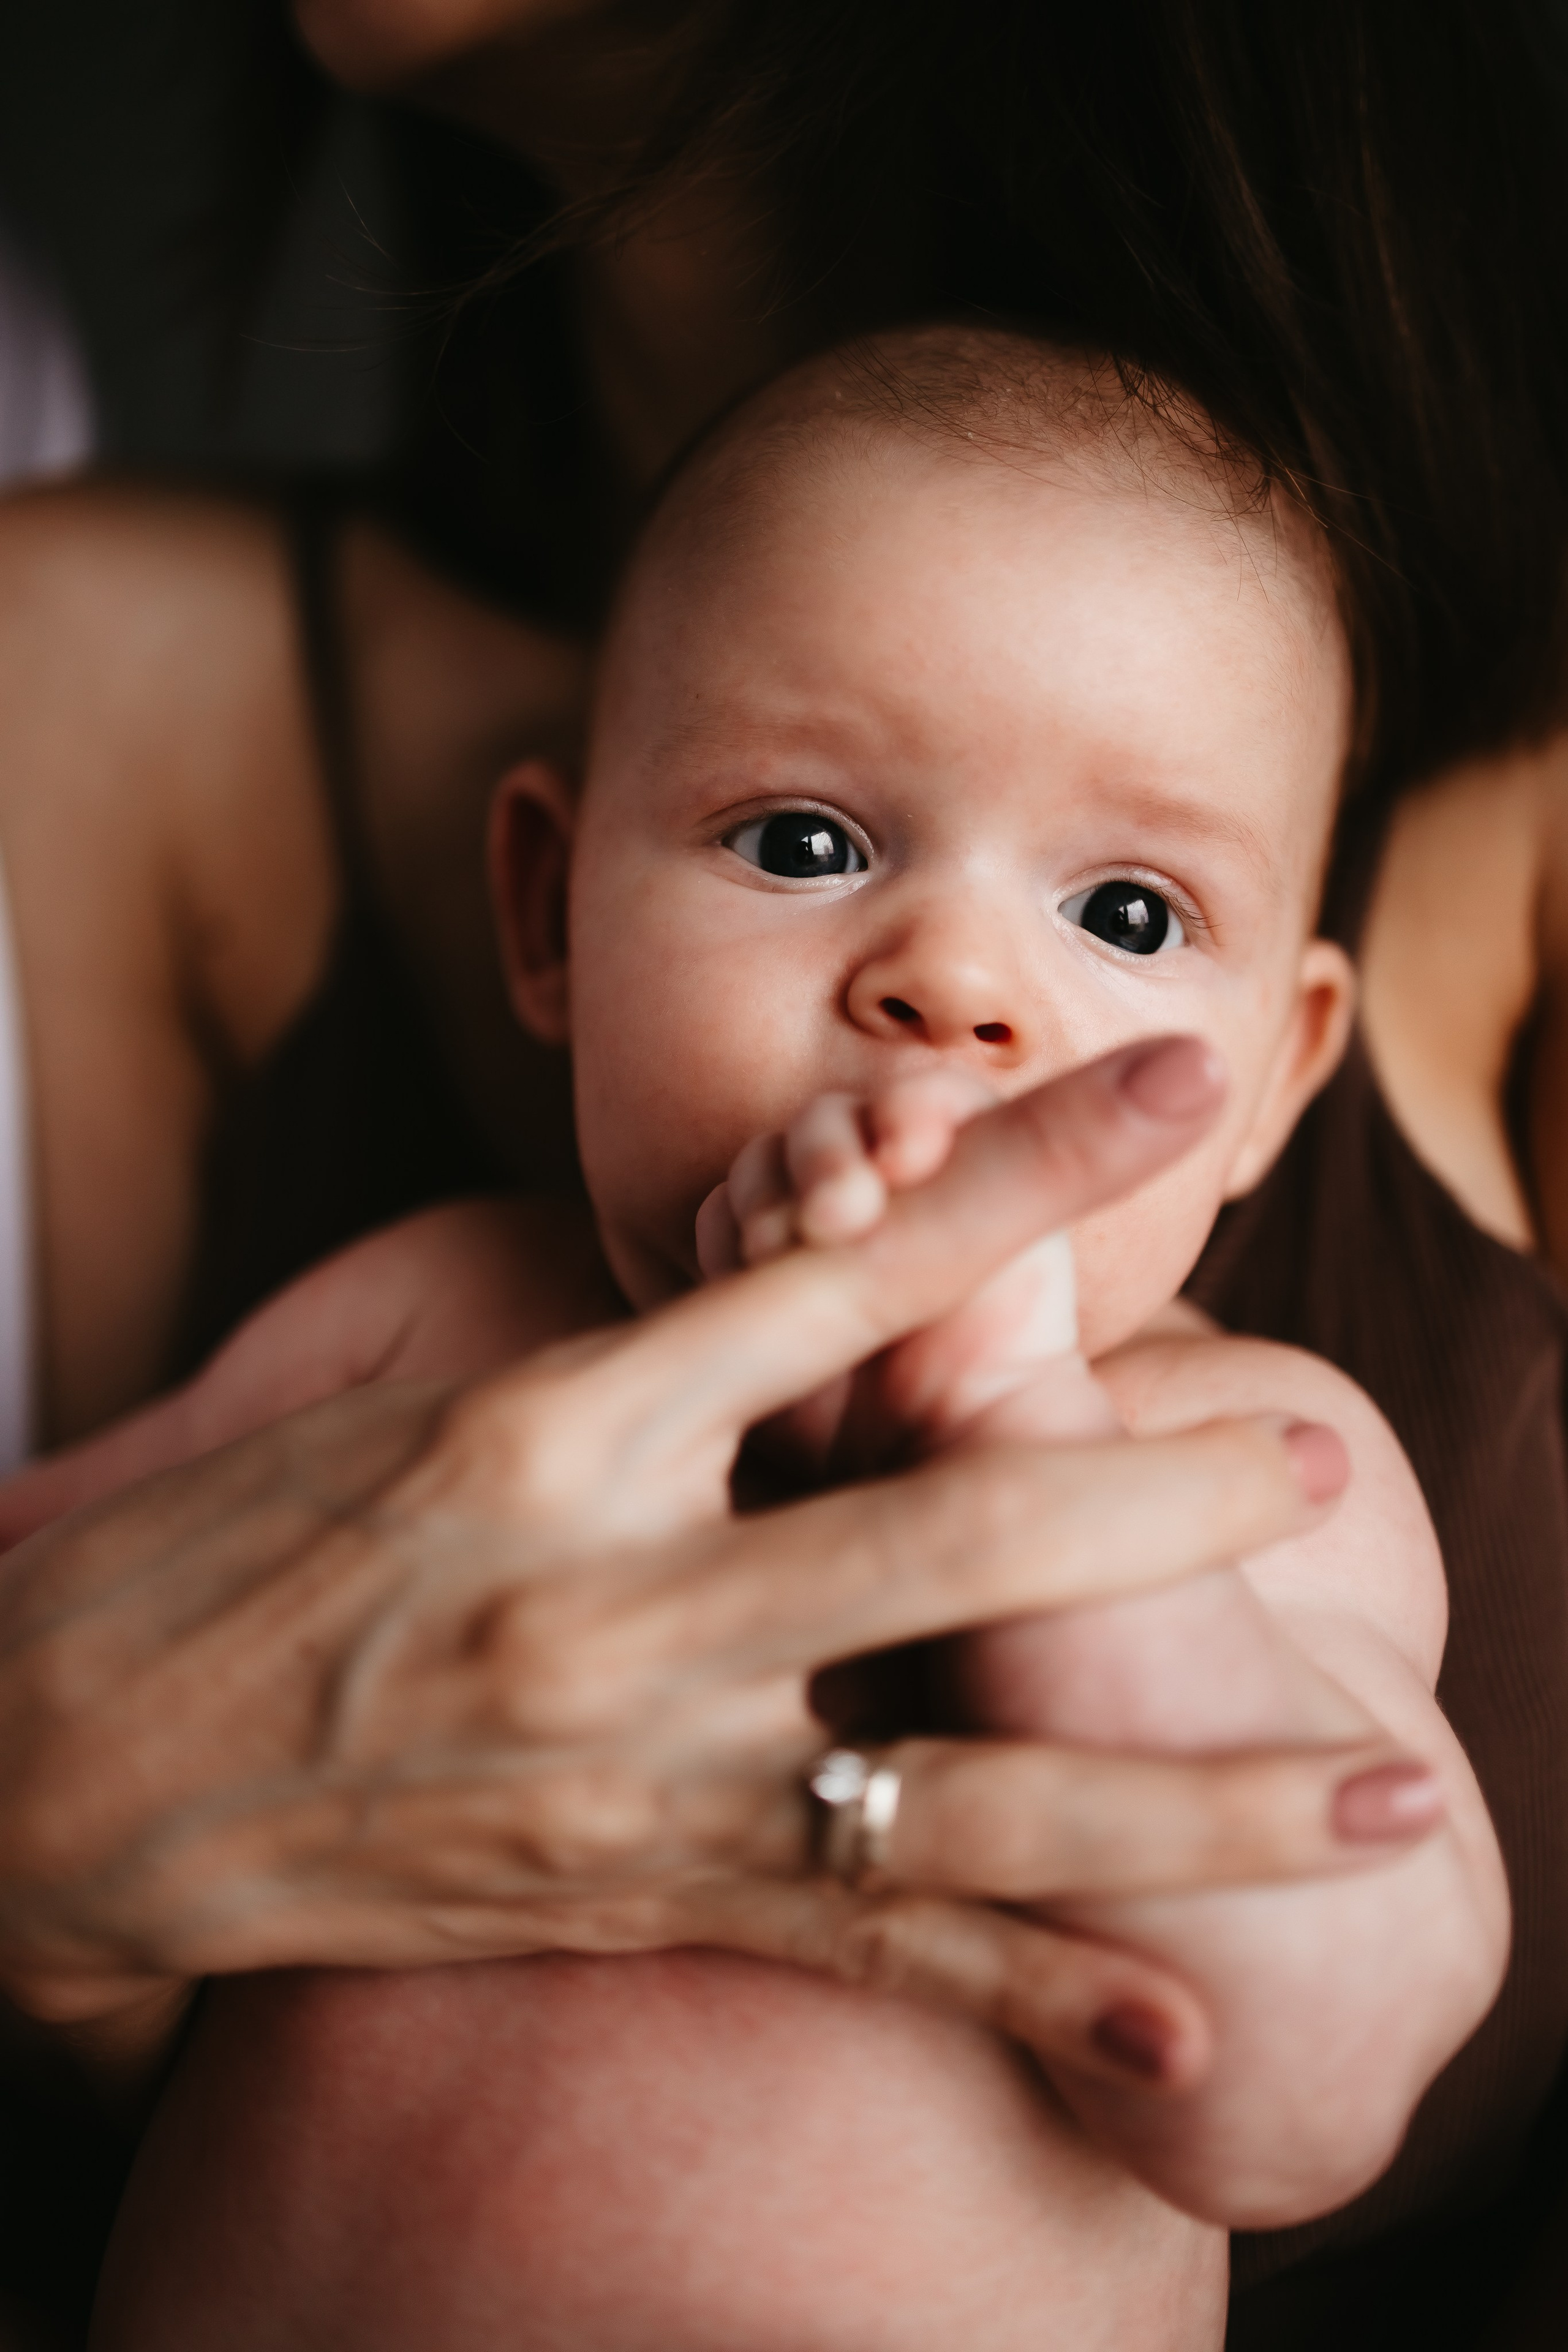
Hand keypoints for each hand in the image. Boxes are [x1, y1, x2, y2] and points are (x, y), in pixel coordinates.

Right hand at [0, 1039, 1425, 2095]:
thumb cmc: (219, 1568)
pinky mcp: (617, 1905)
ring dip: (1182, 1797)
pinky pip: (864, 1958)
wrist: (42, 1779)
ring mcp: (624, 1770)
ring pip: (959, 1783)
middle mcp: (609, 1593)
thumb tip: (788, 1296)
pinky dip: (1034, 1998)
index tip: (1176, 1089)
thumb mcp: (403, 1411)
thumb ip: (615, 1380)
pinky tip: (1179, 2030)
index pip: (831, 1269)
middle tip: (1311, 1450)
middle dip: (1149, 1491)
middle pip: (941, 1522)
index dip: (1024, 1171)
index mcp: (549, 1421)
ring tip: (1370, 1801)